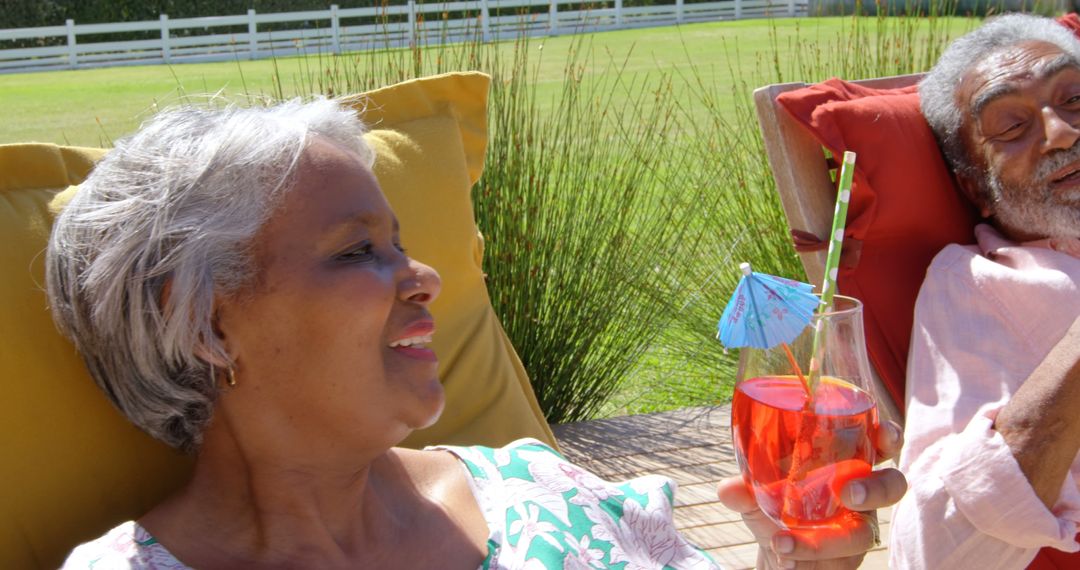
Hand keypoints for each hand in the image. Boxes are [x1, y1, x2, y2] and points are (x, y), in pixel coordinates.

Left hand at [716, 420, 906, 568]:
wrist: (776, 551)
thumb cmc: (776, 506)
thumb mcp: (757, 494)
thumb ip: (745, 489)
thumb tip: (728, 489)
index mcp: (847, 463)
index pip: (879, 444)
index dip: (889, 437)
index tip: (884, 436)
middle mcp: (861, 494)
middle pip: (892, 486)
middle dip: (876, 489)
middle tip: (849, 492)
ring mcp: (858, 529)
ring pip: (861, 535)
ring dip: (824, 541)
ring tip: (783, 543)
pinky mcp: (847, 559)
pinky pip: (838, 562)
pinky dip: (806, 558)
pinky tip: (784, 559)